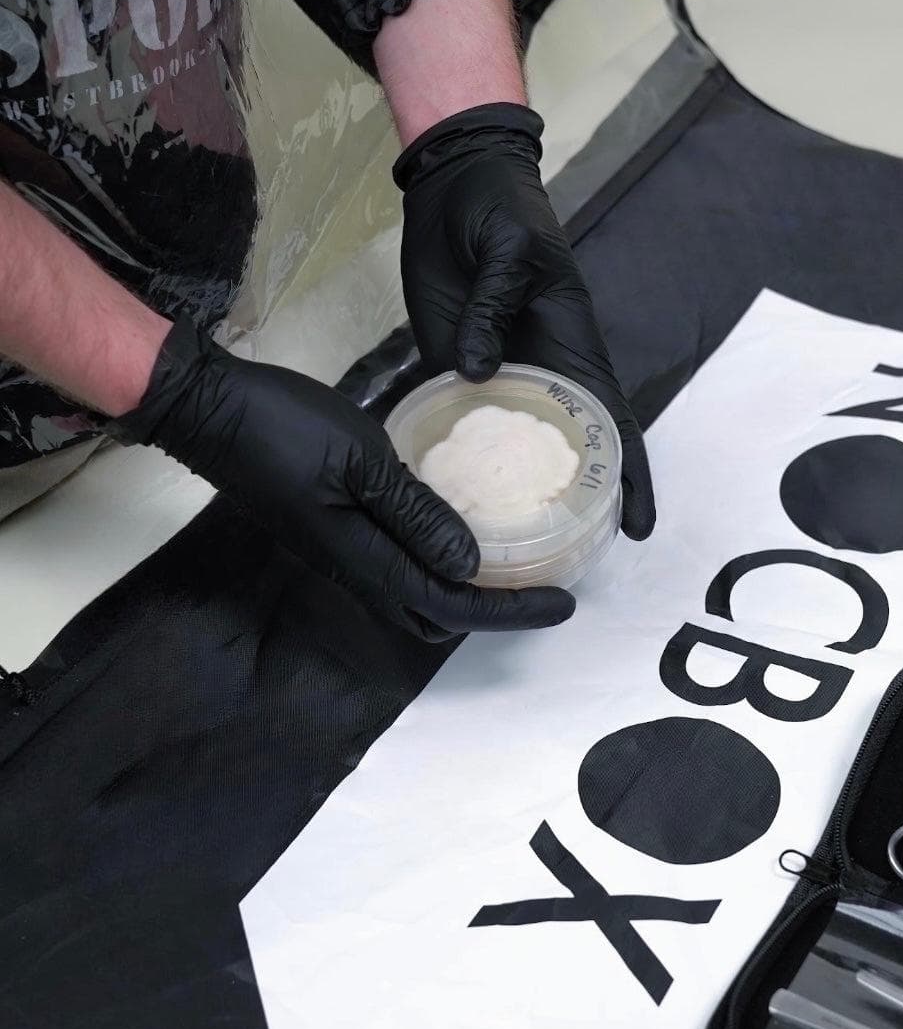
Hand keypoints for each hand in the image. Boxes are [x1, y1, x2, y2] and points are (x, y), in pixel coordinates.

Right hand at [108, 319, 575, 641]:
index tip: (563, 602)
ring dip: (462, 587)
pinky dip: (436, 559)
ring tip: (508, 557)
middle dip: (490, 610)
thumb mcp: (362, 461)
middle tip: (536, 581)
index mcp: (367, 557)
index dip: (512, 612)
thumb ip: (415, 515)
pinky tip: (455, 524)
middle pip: (434, 615)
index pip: (453, 605)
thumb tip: (470, 565)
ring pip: (413, 593)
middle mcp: (356, 568)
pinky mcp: (332, 532)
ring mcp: (340, 553)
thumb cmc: (286, 428)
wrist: (212, 414)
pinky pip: (395, 565)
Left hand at [394, 103, 656, 541]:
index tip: (637, 528)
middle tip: (568, 560)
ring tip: (510, 548)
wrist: (450, 187)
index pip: (612, 421)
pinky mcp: (453, 369)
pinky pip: (459, 423)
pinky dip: (460, 460)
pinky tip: (451, 498)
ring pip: (512, 447)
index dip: (631, 474)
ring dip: (515, 492)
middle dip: (577, 503)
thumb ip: (495, 307)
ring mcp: (496, 377)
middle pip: (567, 450)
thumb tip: (478, 374)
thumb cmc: (496, 210)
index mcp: (572, 348)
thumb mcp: (507, 249)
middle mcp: (539, 374)